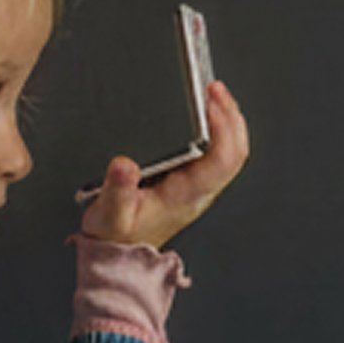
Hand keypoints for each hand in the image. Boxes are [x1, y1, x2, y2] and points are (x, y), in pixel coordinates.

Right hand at [75, 80, 250, 248]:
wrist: (119, 253)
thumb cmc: (116, 236)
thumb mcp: (110, 215)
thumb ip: (117, 190)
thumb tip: (125, 165)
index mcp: (187, 196)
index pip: (222, 160)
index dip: (223, 128)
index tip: (212, 102)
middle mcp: (199, 190)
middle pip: (233, 152)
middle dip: (230, 116)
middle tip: (216, 89)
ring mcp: (198, 186)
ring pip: (229, 152)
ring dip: (226, 121)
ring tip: (214, 94)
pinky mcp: (190, 181)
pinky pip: (216, 154)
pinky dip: (216, 130)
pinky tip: (205, 114)